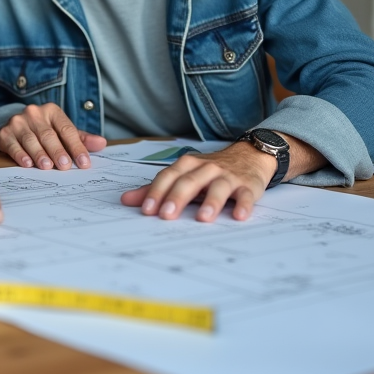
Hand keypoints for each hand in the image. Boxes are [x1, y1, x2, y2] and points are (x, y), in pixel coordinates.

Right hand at [0, 103, 106, 169]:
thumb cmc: (42, 131)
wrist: (11, 125)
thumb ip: (80, 138)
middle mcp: (34, 114)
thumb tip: (102, 144)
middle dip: (57, 151)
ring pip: (30, 139)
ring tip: (47, 166)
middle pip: (48, 134)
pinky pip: (13, 145)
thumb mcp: (61, 131)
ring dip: (39, 154)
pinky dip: (20, 155)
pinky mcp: (5, 134)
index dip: (76, 146)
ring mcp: (18, 123)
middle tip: (65, 166)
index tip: (84, 162)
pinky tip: (27, 164)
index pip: (67, 129)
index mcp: (52, 111)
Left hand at [120, 142, 277, 221]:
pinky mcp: (248, 186)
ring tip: (203, 218)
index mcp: (187, 165)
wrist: (248, 155)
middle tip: (167, 215)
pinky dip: (243, 205)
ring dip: (211, 202)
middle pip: (189, 181)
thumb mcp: (183, 176)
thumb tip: (126, 200)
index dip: (157, 192)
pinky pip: (246, 195)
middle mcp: (206, 168)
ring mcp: (228, 176)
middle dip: (177, 198)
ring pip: (218, 187)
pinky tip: (238, 216)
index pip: (168, 177)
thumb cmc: (209, 171)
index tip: (147, 210)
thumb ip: (156, 188)